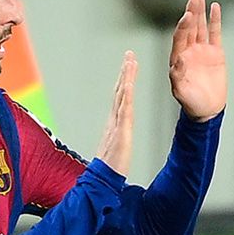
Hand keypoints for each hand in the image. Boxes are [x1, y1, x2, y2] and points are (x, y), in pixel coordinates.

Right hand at [95, 51, 137, 175]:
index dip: (124, 81)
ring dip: (126, 77)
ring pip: (122, 96)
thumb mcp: (118, 149)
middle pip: (120, 91)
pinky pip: (124, 110)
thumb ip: (118, 139)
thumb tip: (120, 135)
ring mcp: (117, 124)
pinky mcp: (121, 132)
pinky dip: (127, 95)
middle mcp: (114, 120)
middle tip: (129, 55)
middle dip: (125, 72)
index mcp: (114, 123)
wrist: (102, 180)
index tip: (128, 66)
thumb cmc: (110, 167)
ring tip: (130, 61)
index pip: (120, 97)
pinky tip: (130, 84)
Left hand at [169, 0, 225, 121]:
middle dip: (191, 12)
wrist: (206, 109)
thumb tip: (177, 61)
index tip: (188, 15)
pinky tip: (215, 7)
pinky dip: (215, 21)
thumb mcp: (181, 92)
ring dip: (200, 12)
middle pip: (189, 28)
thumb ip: (178, 77)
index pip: (180, 38)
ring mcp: (202, 51)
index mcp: (177, 58)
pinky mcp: (215, 53)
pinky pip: (214, 34)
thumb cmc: (191, 102)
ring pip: (200, 27)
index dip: (183, 26)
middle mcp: (188, 51)